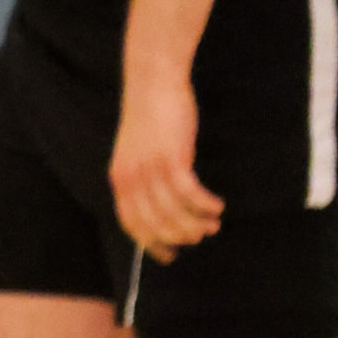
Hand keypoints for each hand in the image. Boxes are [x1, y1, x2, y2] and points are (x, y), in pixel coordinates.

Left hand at [109, 69, 223, 260]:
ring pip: (174, 213)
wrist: (153, 82)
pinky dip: (205, 204)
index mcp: (120, 179)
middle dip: (181, 236)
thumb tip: (159, 208)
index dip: (151, 244)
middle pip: (156, 224)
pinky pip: (190, 194)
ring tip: (213, 223)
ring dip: (197, 223)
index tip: (170, 255)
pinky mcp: (172, 158)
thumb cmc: (150, 116)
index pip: (132, 224)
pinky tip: (217, 205)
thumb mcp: (137, 152)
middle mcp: (131, 178)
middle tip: (201, 236)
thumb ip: (142, 178)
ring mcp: (151, 169)